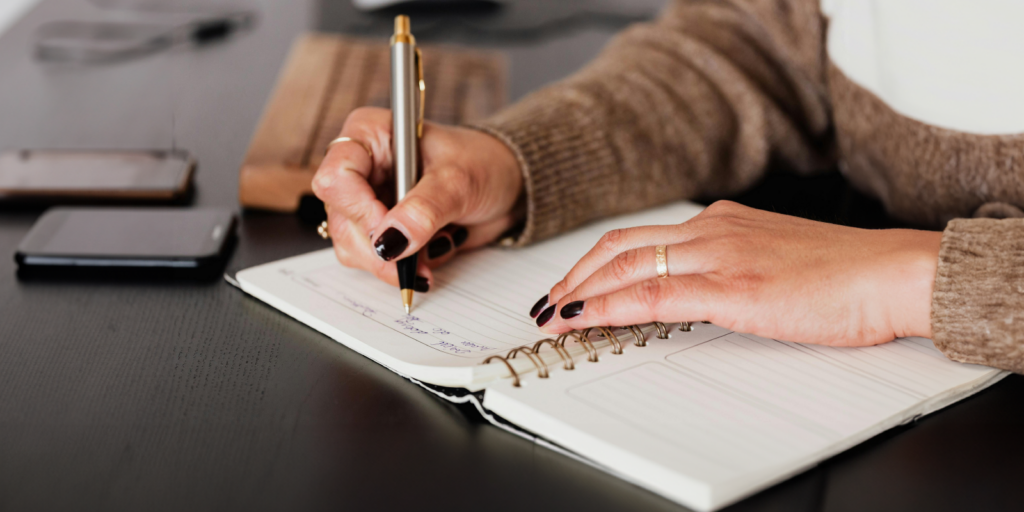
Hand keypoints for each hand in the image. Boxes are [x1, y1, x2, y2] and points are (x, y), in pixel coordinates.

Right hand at [312, 107, 522, 288]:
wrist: (508, 185)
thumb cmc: (484, 163)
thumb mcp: (458, 181)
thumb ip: (424, 210)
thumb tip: (391, 242)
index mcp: (371, 135)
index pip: (337, 176)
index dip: (359, 210)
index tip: (392, 234)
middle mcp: (362, 168)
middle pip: (342, 219)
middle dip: (379, 249)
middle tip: (413, 262)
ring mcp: (369, 201)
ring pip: (352, 246)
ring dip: (392, 263)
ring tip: (433, 252)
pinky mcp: (382, 230)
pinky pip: (374, 261)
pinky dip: (403, 267)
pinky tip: (432, 253)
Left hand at [534, 201, 942, 346]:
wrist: (891, 274)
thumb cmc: (845, 275)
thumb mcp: (774, 262)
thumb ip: (732, 269)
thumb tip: (698, 293)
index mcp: (723, 222)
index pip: (640, 238)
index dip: (595, 263)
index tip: (572, 285)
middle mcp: (713, 229)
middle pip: (620, 246)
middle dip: (574, 276)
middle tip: (547, 302)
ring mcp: (720, 254)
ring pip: (626, 267)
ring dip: (580, 292)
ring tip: (553, 315)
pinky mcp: (732, 287)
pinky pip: (652, 294)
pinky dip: (608, 306)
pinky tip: (583, 318)